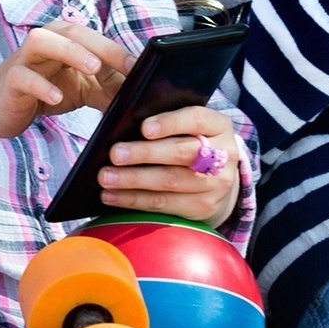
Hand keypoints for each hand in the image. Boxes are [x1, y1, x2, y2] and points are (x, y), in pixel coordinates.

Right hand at [0, 23, 134, 142]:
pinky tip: (57, 98)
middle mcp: (46, 40)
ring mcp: (25, 58)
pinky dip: (41, 86)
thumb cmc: (44, 90)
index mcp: (65, 39)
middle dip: (103, 48)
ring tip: (92, 68)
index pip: (96, 39)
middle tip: (127, 66)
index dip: (119, 52)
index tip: (143, 68)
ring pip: (44, 42)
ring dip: (71, 52)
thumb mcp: (83, 89)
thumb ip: (108, 88)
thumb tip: (142, 92)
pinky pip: (24, 77)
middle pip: (74, 33)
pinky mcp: (11, 79)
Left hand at [99, 103, 242, 225]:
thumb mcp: (189, 127)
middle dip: (144, 153)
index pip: (196, 119)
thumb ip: (165, 122)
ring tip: (105, 177)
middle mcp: (223, 155)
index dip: (170, 123)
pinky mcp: (202, 208)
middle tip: (115, 154)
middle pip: (181, 153)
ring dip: (133, 180)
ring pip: (170, 181)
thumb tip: (122, 123)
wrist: (221, 181)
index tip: (144, 128)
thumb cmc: (192, 143)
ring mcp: (216, 184)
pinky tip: (112, 196)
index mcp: (219, 126)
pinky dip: (134, 200)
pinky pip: (163, 204)